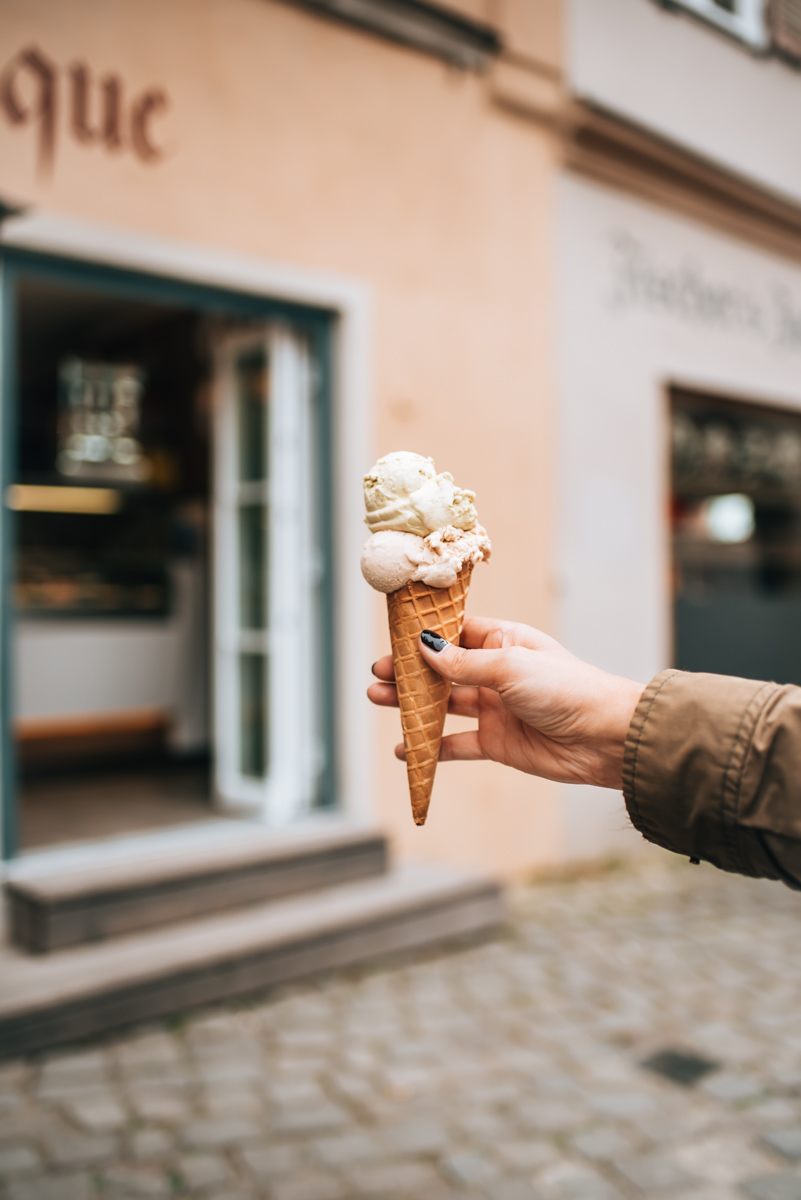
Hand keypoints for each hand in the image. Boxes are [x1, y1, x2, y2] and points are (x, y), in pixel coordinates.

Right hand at [368, 617, 643, 789]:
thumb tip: (424, 647)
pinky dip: (430, 746)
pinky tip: (406, 747)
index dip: (423, 638)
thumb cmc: (566, 689)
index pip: (454, 633)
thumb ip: (463, 662)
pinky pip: (455, 744)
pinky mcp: (497, 743)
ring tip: (378, 699)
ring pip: (443, 704)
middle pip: (442, 670)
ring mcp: (495, 708)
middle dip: (408, 672)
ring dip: (412, 704)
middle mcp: (497, 672)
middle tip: (376, 675)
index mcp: (503, 641)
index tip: (392, 640)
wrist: (604, 738)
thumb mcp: (509, 667)